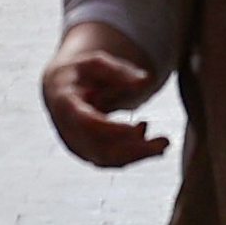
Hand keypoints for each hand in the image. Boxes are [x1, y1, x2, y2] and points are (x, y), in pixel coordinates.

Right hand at [41, 25, 166, 169]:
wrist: (60, 89)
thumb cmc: (80, 73)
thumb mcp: (96, 63)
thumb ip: (119, 71)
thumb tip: (145, 81)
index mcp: (65, 104)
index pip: (87, 123)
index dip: (111, 129)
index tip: (137, 130)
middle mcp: (67, 131)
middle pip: (100, 148)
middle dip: (135, 149)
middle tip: (165, 141)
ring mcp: (76, 145)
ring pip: (107, 160)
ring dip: (137, 155)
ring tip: (163, 141)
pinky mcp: (86, 153)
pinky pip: (110, 161)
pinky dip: (131, 155)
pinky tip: (147, 139)